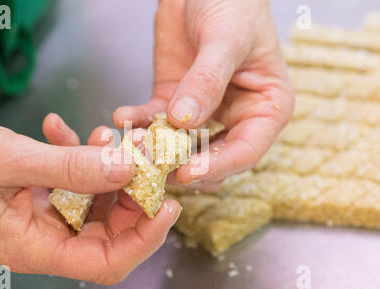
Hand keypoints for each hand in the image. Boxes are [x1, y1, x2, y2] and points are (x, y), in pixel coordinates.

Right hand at [0, 111, 179, 283]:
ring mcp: (40, 215)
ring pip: (93, 201)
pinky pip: (70, 180)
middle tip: (141, 155)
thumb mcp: (9, 160)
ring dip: (106, 167)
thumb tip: (125, 169)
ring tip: (105, 134)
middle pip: (108, 230)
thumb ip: (70, 167)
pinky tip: (63, 128)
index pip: (106, 261)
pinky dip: (75, 155)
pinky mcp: (36, 193)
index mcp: (32, 247)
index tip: (167, 204)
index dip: (144, 238)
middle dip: (131, 192)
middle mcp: (41, 237)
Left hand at [113, 0, 293, 190]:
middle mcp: (236, 117)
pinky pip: (154, 120)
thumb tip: (184, 121)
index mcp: (266, 108)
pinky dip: (138, 122)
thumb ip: (207, 81)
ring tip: (131, 144)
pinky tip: (122, 117)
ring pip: (180, 146)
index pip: (245, 150)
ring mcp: (203, 113)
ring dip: (154, 149)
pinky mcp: (174, 102)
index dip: (218, 166)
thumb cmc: (233, 5)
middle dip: (181, 165)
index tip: (187, 172)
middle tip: (152, 166)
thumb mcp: (226, 40)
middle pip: (211, 157)